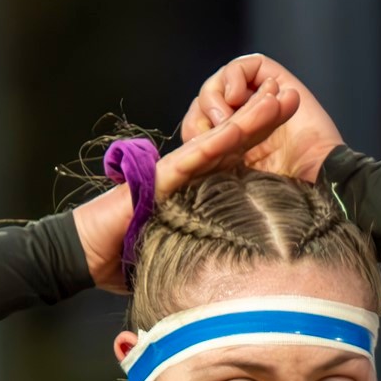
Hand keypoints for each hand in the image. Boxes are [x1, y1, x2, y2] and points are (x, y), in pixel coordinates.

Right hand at [73, 77, 298, 293]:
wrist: (86, 256)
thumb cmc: (122, 260)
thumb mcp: (176, 258)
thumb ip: (201, 258)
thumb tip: (233, 284)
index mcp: (195, 192)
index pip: (235, 162)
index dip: (262, 143)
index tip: (294, 131)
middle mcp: (187, 176)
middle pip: (233, 144)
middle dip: (264, 119)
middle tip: (294, 96)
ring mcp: (174, 174)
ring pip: (219, 142)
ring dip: (249, 120)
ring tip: (277, 97)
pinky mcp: (159, 180)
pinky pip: (193, 158)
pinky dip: (217, 142)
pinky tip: (239, 125)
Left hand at [181, 53, 343, 183]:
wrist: (316, 173)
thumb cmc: (280, 190)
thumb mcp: (230, 183)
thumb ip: (205, 171)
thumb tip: (169, 174)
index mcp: (231, 151)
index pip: (195, 132)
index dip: (192, 136)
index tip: (197, 152)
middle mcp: (242, 123)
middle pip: (201, 107)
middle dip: (200, 119)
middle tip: (212, 135)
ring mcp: (256, 102)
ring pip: (215, 86)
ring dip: (214, 99)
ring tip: (227, 117)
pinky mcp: (271, 80)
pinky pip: (239, 68)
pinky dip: (232, 78)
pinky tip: (237, 98)